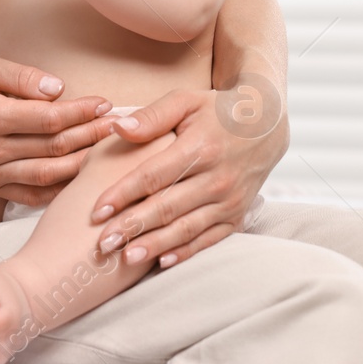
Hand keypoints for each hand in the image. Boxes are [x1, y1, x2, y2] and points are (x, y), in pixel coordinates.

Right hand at [0, 55, 116, 205]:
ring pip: (49, 174)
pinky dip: (61, 190)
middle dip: (92, 136)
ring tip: (110, 150)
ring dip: (84, 163)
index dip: (81, 112)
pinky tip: (84, 179)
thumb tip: (59, 89)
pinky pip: (34, 195)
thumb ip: (21, 76)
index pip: (48, 119)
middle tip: (120, 125)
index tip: (105, 103)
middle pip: (54, 147)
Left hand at [88, 88, 284, 268]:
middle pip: (167, 207)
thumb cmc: (216, 110)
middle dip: (132, 227)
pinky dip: (186, 252)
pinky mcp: (238, 215)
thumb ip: (152, 116)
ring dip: (155, 245)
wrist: (266, 124)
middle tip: (102, 243)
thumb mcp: (185, 101)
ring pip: (187, 228)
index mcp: (200, 147)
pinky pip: (210, 239)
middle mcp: (218, 177)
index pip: (154, 176)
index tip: (96, 211)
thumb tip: (117, 128)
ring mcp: (230, 199)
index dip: (123, 194)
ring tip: (126, 257)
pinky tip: (162, 262)